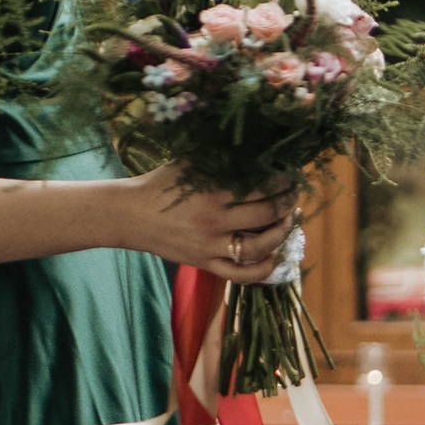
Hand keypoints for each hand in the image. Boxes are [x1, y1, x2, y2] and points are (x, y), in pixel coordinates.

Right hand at [122, 170, 293, 283]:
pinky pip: (240, 275)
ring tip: (289, 221)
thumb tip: (256, 149)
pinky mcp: (205, 264)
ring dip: (282, 234)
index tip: (290, 173)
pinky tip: (275, 257)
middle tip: (294, 193)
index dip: (281, 180)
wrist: (130, 214)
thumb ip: (220, 158)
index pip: (260, 187)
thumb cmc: (161, 184)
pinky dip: (263, 270)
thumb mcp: (190, 163)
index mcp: (212, 193)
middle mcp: (214, 222)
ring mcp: (210, 247)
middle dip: (287, 202)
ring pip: (259, 247)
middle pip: (266, 215)